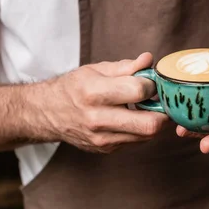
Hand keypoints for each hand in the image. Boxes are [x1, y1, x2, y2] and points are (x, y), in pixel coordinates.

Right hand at [38, 53, 169, 153]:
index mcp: (94, 93)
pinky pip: (137, 141)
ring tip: (146, 107)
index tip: (150, 82)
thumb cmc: (74, 87)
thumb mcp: (97, 70)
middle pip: (150, 124)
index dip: (151, 85)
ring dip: (154, 121)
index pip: (139, 91)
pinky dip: (141, 129)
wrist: (46, 113)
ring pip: (147, 135)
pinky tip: (133, 117)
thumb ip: (127, 66)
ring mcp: (102, 138)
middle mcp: (98, 119)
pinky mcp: (106, 149)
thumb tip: (149, 60)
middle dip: (162, 111)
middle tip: (159, 100)